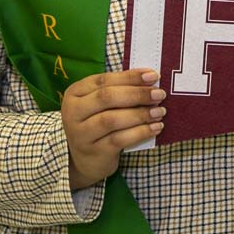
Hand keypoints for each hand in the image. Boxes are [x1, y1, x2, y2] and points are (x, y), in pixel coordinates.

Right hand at [60, 68, 165, 189]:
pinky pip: (119, 140)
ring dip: (140, 114)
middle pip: (107, 98)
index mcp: (75, 93)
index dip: (130, 77)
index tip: (153, 75)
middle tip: (159, 94)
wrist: (84, 158)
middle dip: (137, 94)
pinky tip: (155, 128)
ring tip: (160, 112)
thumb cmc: (97, 123)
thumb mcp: (100, 104)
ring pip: (112, 120)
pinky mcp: (94, 152)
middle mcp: (73, 112)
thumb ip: (118, 90)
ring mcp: (81, 134)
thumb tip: (150, 79)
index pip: (104, 80)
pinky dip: (140, 132)